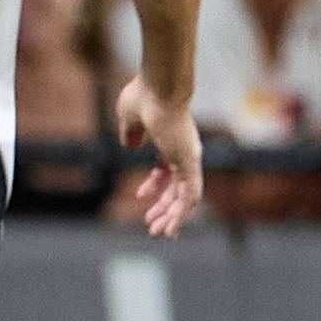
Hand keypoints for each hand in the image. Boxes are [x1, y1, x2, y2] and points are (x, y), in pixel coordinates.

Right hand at [115, 75, 202, 238]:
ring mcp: (189, 159)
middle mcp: (184, 152)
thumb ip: (130, 133)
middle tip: (153, 226)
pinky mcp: (191, 164)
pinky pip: (190, 197)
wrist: (160, 87)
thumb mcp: (129, 117)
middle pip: (178, 188)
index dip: (154, 186)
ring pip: (186, 197)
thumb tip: (129, 145)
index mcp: (171, 142)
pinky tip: (171, 227)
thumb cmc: (144, 95)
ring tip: (160, 233)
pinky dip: (181, 214)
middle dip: (165, 208)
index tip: (139, 196)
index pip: (166, 170)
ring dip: (173, 217)